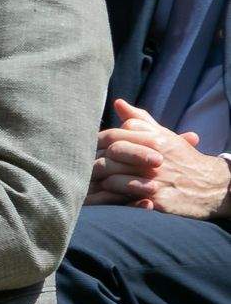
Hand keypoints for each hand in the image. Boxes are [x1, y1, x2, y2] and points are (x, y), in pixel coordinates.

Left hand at [88, 100, 230, 218]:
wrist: (214, 188)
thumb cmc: (183, 160)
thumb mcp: (165, 136)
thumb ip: (140, 120)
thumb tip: (118, 103)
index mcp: (156, 139)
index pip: (114, 135)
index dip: (100, 143)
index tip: (96, 150)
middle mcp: (156, 157)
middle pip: (111, 154)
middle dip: (97, 161)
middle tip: (90, 167)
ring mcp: (157, 180)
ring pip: (112, 176)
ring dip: (102, 180)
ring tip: (99, 182)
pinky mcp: (158, 200)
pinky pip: (124, 197)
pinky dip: (113, 196)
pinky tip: (111, 195)